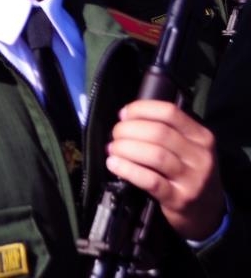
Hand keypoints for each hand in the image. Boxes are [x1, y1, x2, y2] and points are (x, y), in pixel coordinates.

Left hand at [106, 99, 225, 240]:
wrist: (208, 213)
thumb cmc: (189, 173)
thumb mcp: (188, 148)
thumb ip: (166, 131)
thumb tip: (125, 117)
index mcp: (201, 137)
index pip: (169, 112)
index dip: (141, 109)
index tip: (123, 114)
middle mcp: (199, 156)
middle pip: (158, 132)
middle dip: (128, 130)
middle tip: (115, 135)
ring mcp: (192, 179)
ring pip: (154, 155)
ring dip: (126, 149)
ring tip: (113, 150)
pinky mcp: (179, 199)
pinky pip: (150, 180)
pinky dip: (128, 170)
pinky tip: (115, 165)